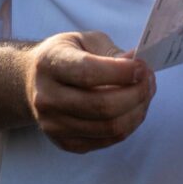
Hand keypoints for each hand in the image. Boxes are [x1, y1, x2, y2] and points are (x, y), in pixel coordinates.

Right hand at [25, 31, 155, 153]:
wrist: (33, 80)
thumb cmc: (65, 55)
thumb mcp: (85, 40)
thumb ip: (111, 52)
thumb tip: (138, 66)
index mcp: (50, 64)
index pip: (88, 73)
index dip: (121, 73)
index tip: (142, 68)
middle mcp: (47, 97)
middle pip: (101, 106)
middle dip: (136, 94)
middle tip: (150, 81)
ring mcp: (53, 124)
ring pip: (108, 127)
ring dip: (137, 111)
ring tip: (146, 95)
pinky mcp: (64, 142)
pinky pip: (106, 140)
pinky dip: (128, 126)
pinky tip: (133, 109)